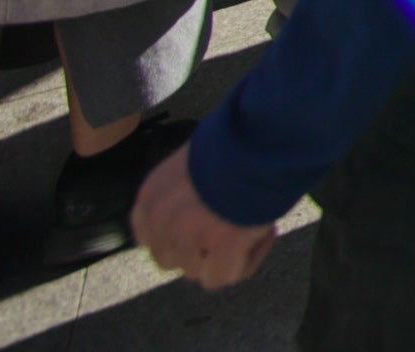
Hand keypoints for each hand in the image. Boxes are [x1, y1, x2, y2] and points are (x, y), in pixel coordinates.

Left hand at [134, 149, 273, 290]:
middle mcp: (160, 222)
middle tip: (232, 226)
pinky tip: (265, 234)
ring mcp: (187, 238)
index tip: (204, 227)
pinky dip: (247, 261)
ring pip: (199, 271)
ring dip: (227, 254)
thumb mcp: (194, 161)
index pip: (149, 239)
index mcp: (150, 197)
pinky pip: (225, 276)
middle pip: (173, 259)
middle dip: (201, 249)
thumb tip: (200, 213)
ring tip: (254, 224)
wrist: (263, 137)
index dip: (179, 237)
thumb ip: (184, 192)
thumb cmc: (237, 141)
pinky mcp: (219, 249)